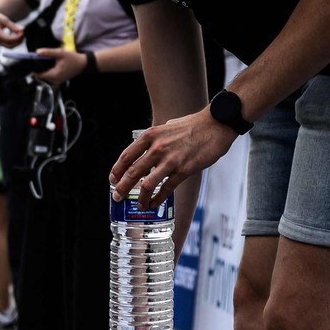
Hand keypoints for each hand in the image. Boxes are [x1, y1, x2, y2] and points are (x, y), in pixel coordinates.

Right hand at [0, 6, 24, 47]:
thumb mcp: (3, 19)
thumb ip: (12, 26)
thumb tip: (22, 30)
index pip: (10, 40)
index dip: (18, 37)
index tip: (23, 31)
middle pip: (10, 45)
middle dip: (19, 41)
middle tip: (23, 32)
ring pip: (9, 46)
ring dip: (17, 41)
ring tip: (21, 33)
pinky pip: (7, 44)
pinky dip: (13, 41)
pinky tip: (16, 34)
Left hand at [32, 46, 89, 84]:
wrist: (83, 64)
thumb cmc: (72, 58)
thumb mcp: (60, 53)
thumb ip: (48, 52)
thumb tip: (37, 52)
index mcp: (53, 75)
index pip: (38, 75)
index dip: (34, 68)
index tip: (32, 62)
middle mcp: (54, 81)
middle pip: (41, 75)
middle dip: (39, 68)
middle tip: (37, 59)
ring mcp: (57, 81)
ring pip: (46, 76)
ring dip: (44, 69)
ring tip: (43, 60)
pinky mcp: (59, 80)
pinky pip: (50, 76)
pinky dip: (48, 70)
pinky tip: (50, 64)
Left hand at [109, 109, 233, 205]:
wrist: (216, 125)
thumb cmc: (192, 125)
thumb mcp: (166, 126)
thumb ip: (155, 139)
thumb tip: (146, 151)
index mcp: (150, 136)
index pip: (126, 156)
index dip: (116, 171)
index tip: (113, 180)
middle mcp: (157, 148)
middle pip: (132, 173)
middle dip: (122, 188)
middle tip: (117, 197)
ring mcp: (170, 160)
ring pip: (146, 184)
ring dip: (140, 198)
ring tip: (139, 205)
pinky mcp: (184, 170)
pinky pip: (166, 189)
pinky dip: (158, 199)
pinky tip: (154, 203)